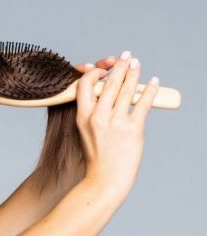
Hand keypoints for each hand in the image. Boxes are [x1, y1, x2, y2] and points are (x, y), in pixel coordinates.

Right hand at [75, 50, 159, 195]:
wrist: (105, 178)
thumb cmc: (95, 156)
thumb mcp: (84, 132)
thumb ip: (91, 112)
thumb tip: (103, 93)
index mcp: (82, 117)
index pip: (85, 85)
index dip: (94, 72)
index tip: (103, 69)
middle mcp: (98, 117)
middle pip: (109, 83)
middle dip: (119, 66)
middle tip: (126, 56)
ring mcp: (116, 123)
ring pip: (126, 90)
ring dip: (134, 73)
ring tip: (137, 64)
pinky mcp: (133, 129)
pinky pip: (143, 104)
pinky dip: (150, 90)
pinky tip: (154, 82)